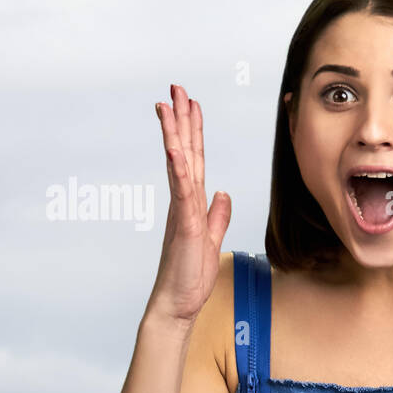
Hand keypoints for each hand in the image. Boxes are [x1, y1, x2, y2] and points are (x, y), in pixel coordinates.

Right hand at [146, 84, 231, 325]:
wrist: (177, 303)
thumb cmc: (191, 275)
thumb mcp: (210, 238)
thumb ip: (216, 215)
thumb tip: (222, 194)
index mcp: (192, 203)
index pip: (194, 159)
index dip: (193, 131)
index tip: (190, 104)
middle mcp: (184, 201)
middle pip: (183, 152)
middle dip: (181, 119)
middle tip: (175, 88)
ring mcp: (181, 211)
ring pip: (178, 164)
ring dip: (175, 134)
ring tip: (169, 105)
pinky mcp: (184, 226)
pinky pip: (181, 193)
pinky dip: (179, 170)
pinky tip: (176, 149)